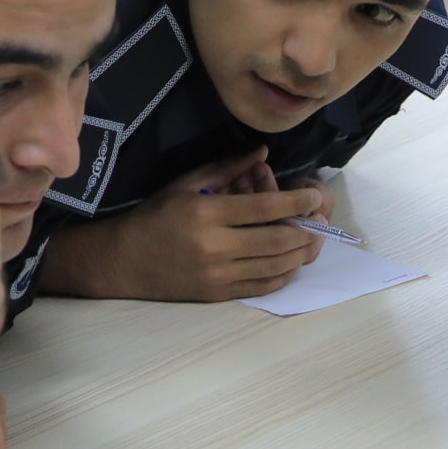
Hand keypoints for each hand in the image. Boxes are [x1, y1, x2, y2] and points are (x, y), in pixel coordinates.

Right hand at [75, 149, 326, 300]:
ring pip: (275, 266)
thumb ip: (228, 168)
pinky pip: (262, 287)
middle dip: (306, 229)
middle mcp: (215, 246)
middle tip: (322, 220)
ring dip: (301, 253)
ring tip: (315, 240)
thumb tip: (264, 153)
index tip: (315, 196)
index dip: (296, 202)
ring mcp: (217, 275)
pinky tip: (293, 262)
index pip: (264, 208)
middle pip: (276, 240)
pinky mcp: (218, 295)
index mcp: (207, 213)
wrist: (125, 261)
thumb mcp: (187, 184)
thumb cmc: (157, 216)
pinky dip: (284, 275)